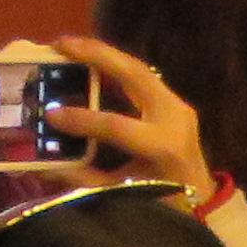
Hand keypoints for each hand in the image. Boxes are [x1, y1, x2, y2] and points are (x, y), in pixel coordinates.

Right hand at [48, 34, 212, 202]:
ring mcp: (177, 104)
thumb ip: (84, 177)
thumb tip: (45, 166)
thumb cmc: (163, 202)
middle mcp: (173, 117)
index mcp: (162, 146)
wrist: (201, 201)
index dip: (81, 118)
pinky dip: (115, 64)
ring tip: (70, 45)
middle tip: (59, 44)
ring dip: (104, 53)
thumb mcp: (122, 192)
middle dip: (95, 55)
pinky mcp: (174, 101)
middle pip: (134, 74)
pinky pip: (142, 75)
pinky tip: (92, 58)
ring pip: (138, 67)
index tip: (50, 114)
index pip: (116, 125)